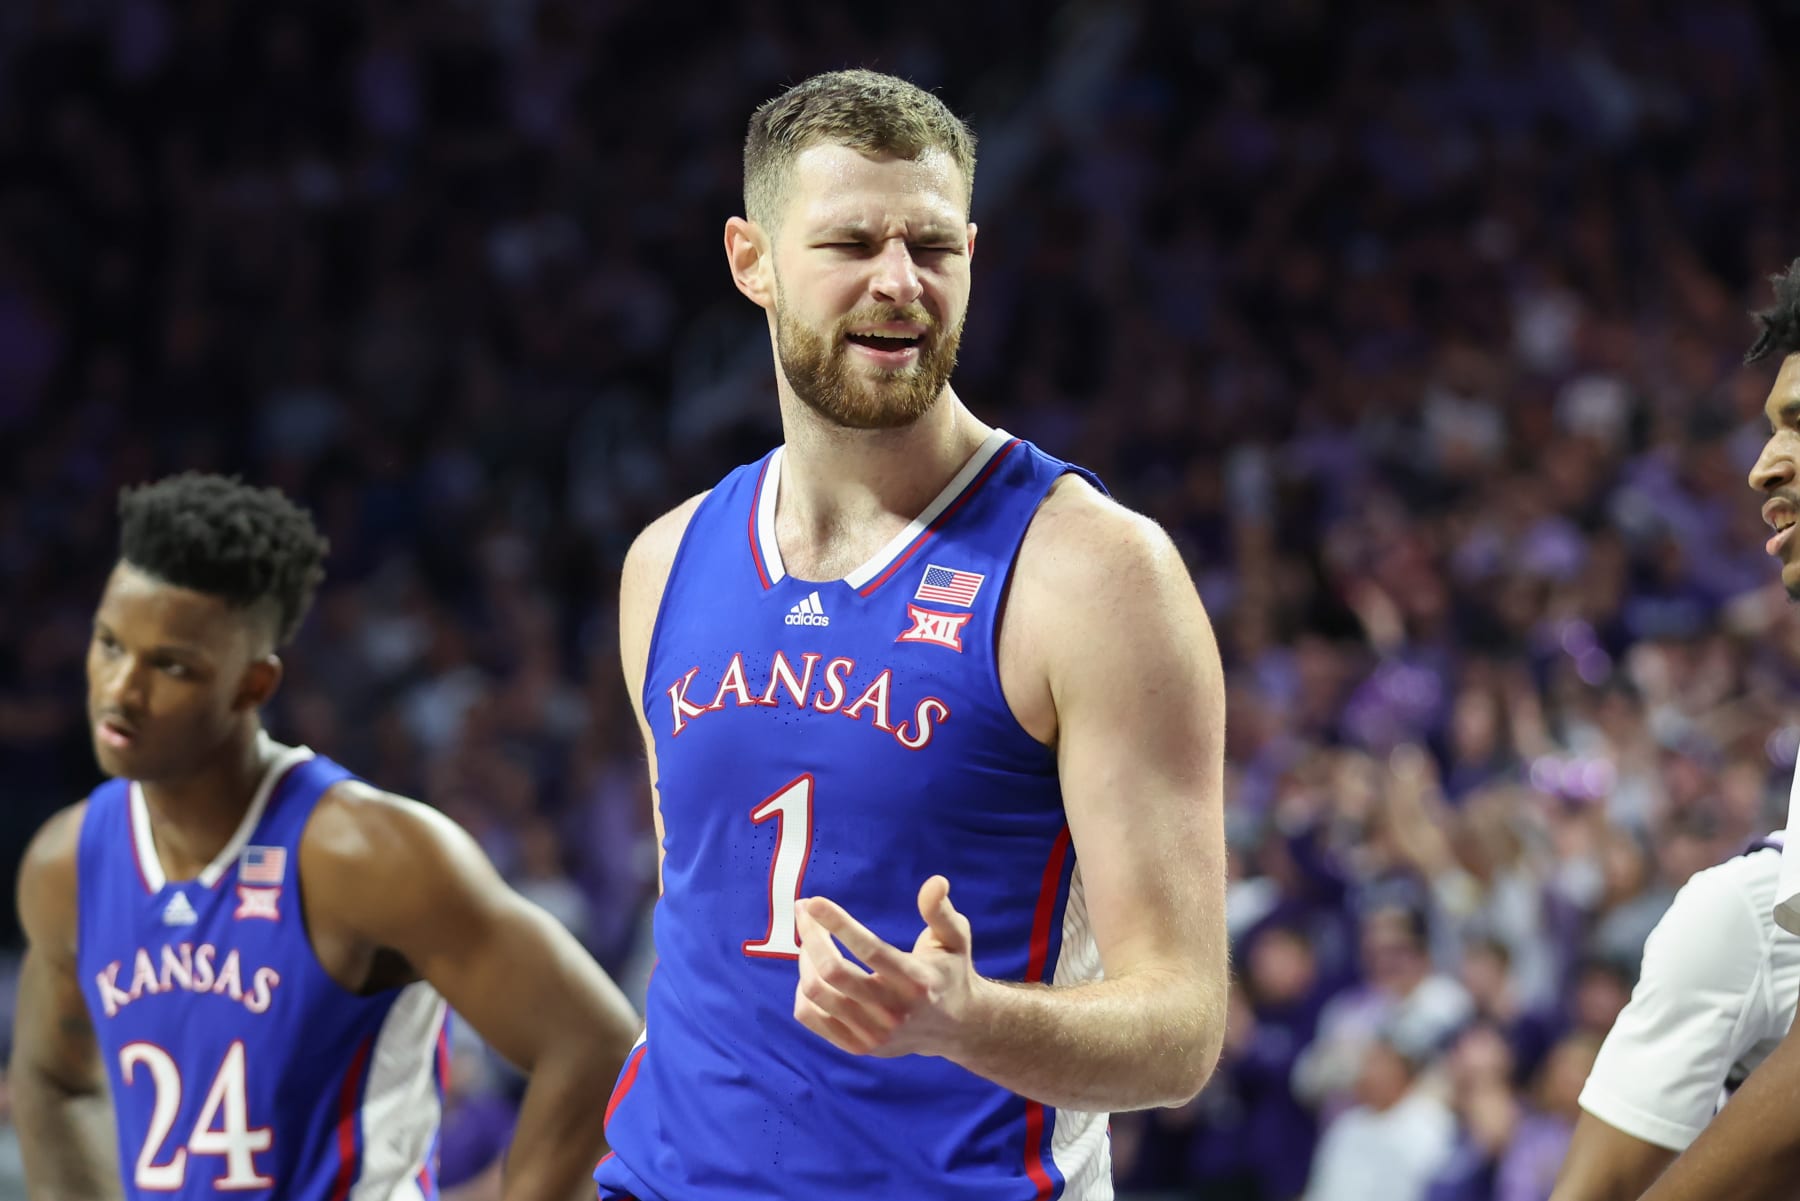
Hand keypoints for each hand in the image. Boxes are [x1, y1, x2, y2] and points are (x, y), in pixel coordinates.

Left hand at [792, 875, 977, 1058]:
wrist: (957, 1028)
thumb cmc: (950, 972)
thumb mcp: (955, 938)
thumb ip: (941, 911)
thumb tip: (935, 881)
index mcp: (917, 980)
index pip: (869, 950)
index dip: (838, 924)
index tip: (813, 902)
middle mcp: (894, 1011)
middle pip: (833, 972)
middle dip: (811, 936)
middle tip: (803, 911)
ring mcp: (874, 1034)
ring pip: (817, 994)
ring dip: (805, 959)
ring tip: (809, 939)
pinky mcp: (859, 1046)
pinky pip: (811, 1017)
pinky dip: (802, 991)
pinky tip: (811, 971)